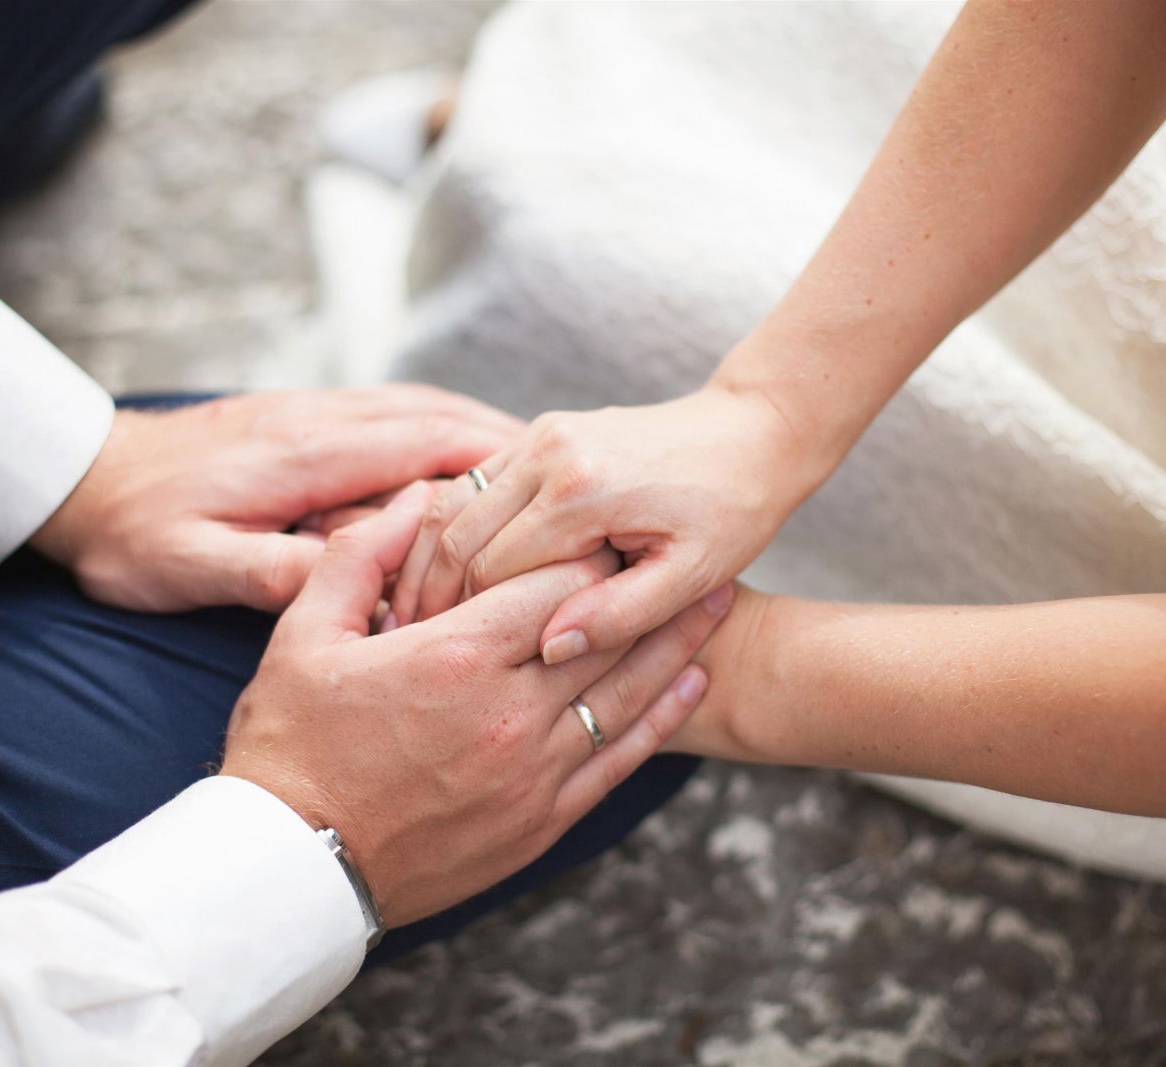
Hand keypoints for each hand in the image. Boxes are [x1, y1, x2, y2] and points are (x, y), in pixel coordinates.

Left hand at [29, 387, 519, 612]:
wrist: (78, 474)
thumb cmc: (131, 529)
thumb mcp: (193, 566)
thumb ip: (277, 573)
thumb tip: (366, 592)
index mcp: (308, 455)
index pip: (426, 449)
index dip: (499, 470)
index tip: (558, 495)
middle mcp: (324, 420)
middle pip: (442, 418)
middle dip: (512, 447)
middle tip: (575, 481)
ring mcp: (316, 412)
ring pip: (424, 408)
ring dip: (485, 432)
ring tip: (545, 468)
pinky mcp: (304, 416)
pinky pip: (396, 412)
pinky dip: (445, 427)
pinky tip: (467, 457)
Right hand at [219, 482, 731, 925]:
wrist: (291, 871)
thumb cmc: (290, 748)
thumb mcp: (303, 638)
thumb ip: (360, 557)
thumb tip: (416, 498)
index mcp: (453, 658)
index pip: (552, 584)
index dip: (589, 549)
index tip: (614, 523)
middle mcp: (507, 712)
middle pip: (606, 633)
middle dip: (653, 584)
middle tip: (699, 545)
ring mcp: (531, 771)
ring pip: (627, 693)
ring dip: (677, 644)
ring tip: (719, 601)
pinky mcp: (542, 819)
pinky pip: (620, 759)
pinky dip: (663, 717)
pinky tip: (691, 682)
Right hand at [393, 383, 807, 663]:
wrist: (751, 433)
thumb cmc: (733, 511)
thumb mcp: (692, 577)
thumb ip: (622, 615)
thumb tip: (552, 650)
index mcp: (584, 491)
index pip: (490, 570)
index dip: (464, 624)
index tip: (448, 670)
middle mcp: (551, 452)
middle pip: (457, 533)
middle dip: (431, 593)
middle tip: (414, 648)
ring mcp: (541, 434)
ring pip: (453, 502)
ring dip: (432, 559)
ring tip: (422, 616)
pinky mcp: (541, 432)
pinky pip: (476, 482)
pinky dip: (455, 528)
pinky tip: (453, 577)